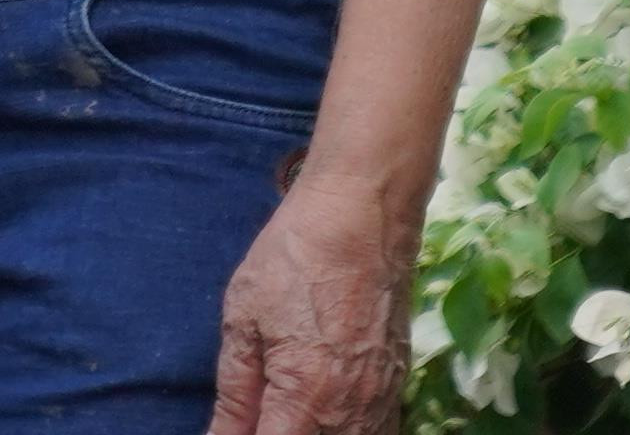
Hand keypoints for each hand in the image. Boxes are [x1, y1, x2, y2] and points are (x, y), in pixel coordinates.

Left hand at [209, 166, 420, 434]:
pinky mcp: (398, 386)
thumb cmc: (294, 259)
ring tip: (285, 409)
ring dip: (313, 432)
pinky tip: (321, 415)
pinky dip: (345, 431)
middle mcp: (351, 413)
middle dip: (279, 434)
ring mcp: (382, 402)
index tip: (230, 431)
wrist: (364, 217)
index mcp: (306, 398)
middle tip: (256, 414)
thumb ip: (235, 393)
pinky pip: (376, 432)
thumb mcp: (243, 320)